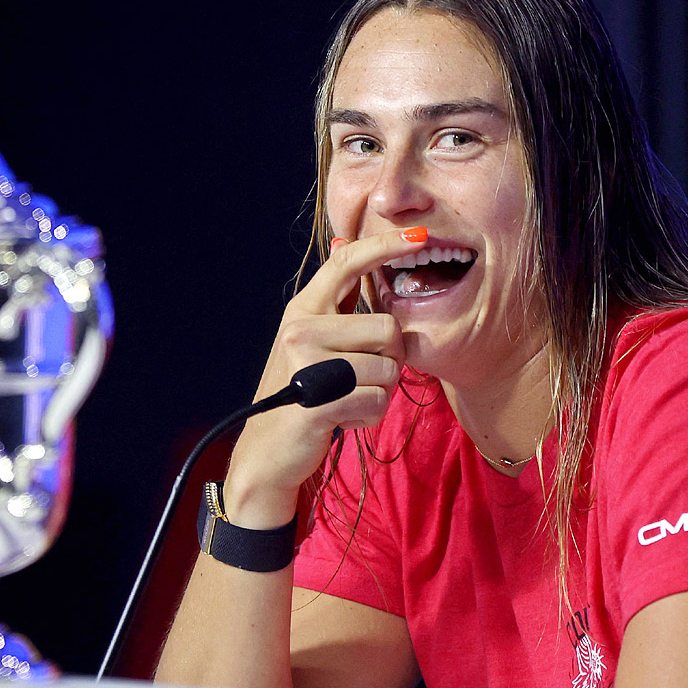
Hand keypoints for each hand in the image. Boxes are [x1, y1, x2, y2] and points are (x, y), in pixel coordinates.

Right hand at [224, 227, 427, 527]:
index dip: (385, 246)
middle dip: (391, 359)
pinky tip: (342, 419)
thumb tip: (344, 245)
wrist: (268, 450)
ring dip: (379, 394)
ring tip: (348, 400)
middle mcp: (300, 329)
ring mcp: (305, 365)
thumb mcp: (310, 339)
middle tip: (365, 377)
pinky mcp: (315, 402)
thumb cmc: (301, 391)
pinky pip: (375, 402)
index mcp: (303, 309)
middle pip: (388, 329)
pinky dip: (368, 416)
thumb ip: (335, 301)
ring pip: (387, 370)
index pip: (347, 263)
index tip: (419, 236)